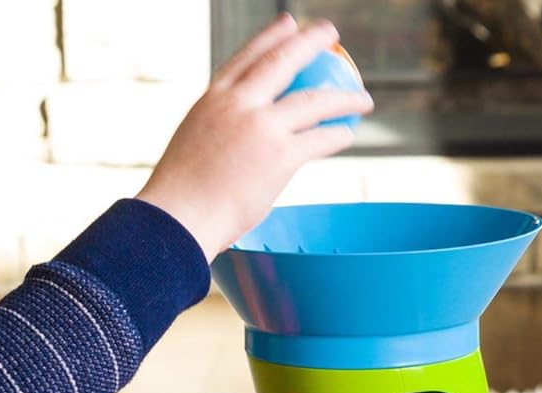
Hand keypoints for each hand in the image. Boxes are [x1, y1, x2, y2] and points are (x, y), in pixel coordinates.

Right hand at [136, 14, 373, 260]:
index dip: (272, 37)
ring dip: (343, 96)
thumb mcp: (193, 146)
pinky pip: (318, 139)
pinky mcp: (279, 157)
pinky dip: (337, 134)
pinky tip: (348, 133)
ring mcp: (260, 128)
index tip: (290, 24)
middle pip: (283, 61)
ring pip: (313, 100)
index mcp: (213, 99)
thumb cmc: (181, 198)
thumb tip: (236, 146)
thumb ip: (220, 134)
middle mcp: (238, 104)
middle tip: (331, 33)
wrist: (178, 220)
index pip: (247, 57)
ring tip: (362, 97)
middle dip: (312, 41)